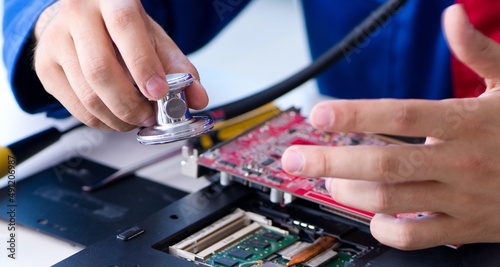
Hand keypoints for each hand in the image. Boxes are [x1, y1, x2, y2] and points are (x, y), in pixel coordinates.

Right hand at [33, 0, 207, 130]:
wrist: (83, 17)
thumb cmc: (122, 27)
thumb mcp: (155, 38)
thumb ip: (178, 67)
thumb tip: (197, 98)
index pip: (125, 28)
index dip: (143, 65)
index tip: (159, 93)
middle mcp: (78, 15)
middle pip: (101, 71)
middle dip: (131, 105)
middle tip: (149, 117)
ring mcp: (56, 41)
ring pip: (87, 94)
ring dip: (118, 118)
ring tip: (136, 119)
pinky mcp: (45, 67)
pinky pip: (75, 107)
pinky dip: (101, 122)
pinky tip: (116, 117)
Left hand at [282, 4, 499, 249]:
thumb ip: (481, 50)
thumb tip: (454, 16)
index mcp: (467, 122)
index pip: (401, 114)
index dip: (356, 114)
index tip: (320, 113)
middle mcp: (459, 161)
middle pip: (383, 163)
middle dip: (331, 161)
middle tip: (296, 157)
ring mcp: (461, 198)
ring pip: (392, 200)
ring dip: (350, 191)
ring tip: (327, 179)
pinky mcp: (465, 225)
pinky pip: (417, 236)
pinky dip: (386, 229)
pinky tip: (372, 216)